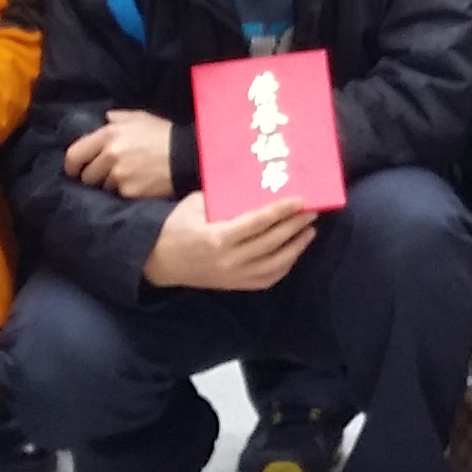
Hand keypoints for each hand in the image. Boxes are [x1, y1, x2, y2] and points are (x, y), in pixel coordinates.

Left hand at [65, 108, 175, 200]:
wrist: (187, 156)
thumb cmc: (164, 135)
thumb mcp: (141, 118)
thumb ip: (118, 117)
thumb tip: (104, 118)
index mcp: (109, 134)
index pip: (74, 154)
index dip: (72, 165)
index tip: (77, 169)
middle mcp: (110, 154)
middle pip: (86, 175)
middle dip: (94, 176)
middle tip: (108, 174)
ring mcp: (119, 175)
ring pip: (101, 187)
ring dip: (110, 185)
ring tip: (128, 178)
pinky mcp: (129, 192)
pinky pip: (118, 196)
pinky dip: (125, 193)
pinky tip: (138, 185)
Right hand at [141, 191, 318, 290]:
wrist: (159, 261)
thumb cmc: (177, 225)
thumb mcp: (196, 204)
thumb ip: (225, 199)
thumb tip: (256, 186)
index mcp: (218, 237)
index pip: (258, 223)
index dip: (282, 211)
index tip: (300, 200)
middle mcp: (229, 260)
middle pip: (272, 242)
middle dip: (295, 225)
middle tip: (312, 211)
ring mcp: (233, 276)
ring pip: (275, 264)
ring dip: (296, 246)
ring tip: (309, 230)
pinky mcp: (235, 285)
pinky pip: (267, 279)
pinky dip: (285, 265)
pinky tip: (294, 251)